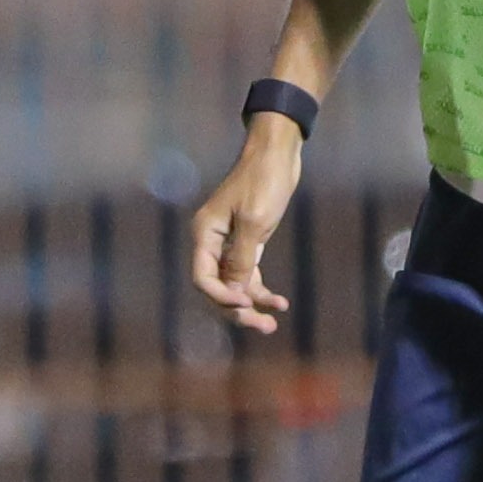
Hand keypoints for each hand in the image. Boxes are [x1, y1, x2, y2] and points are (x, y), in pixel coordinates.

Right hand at [189, 120, 304, 332]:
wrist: (277, 154)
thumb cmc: (264, 181)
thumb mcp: (254, 222)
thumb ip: (241, 259)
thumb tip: (233, 294)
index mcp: (204, 234)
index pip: (202, 279)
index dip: (221, 297)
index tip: (247, 303)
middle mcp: (211, 242)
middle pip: (217, 289)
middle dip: (238, 310)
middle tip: (264, 326)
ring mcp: (229, 244)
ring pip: (234, 286)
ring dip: (252, 306)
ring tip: (272, 325)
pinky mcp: (247, 242)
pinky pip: (248, 276)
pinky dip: (262, 291)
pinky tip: (279, 303)